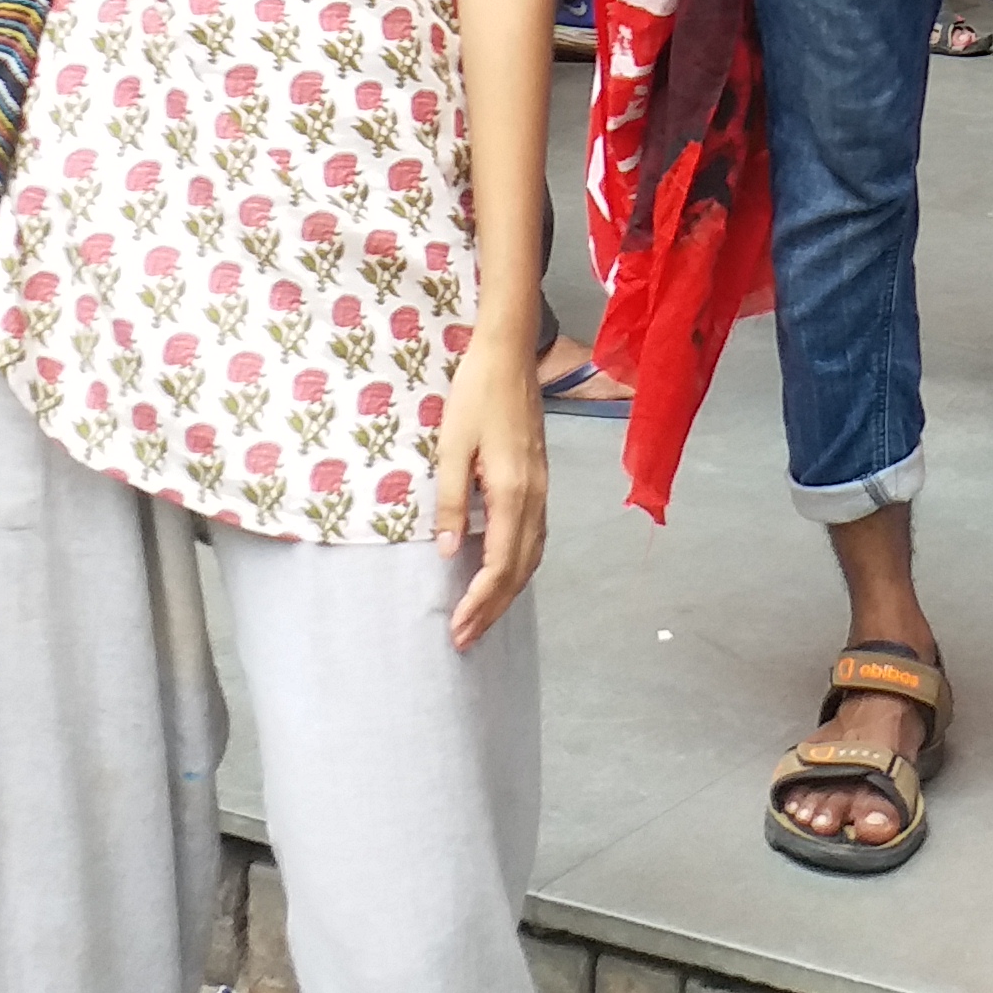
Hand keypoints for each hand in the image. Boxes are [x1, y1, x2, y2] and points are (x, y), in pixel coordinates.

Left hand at [433, 325, 547, 650]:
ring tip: (481, 616)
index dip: (481, 601)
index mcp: (512, 491)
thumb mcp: (451, 446)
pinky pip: (535, 536)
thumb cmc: (475, 394)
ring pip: (532, 555)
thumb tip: (451, 553)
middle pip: (520, 569)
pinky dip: (519, 565)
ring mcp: (541, 488)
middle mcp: (534, 497)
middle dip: (493, 608)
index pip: (501, 564)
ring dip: (507, 591)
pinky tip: (501, 572)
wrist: (508, 353)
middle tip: (465, 639)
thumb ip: (452, 501)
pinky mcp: (538, 479)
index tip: (458, 628)